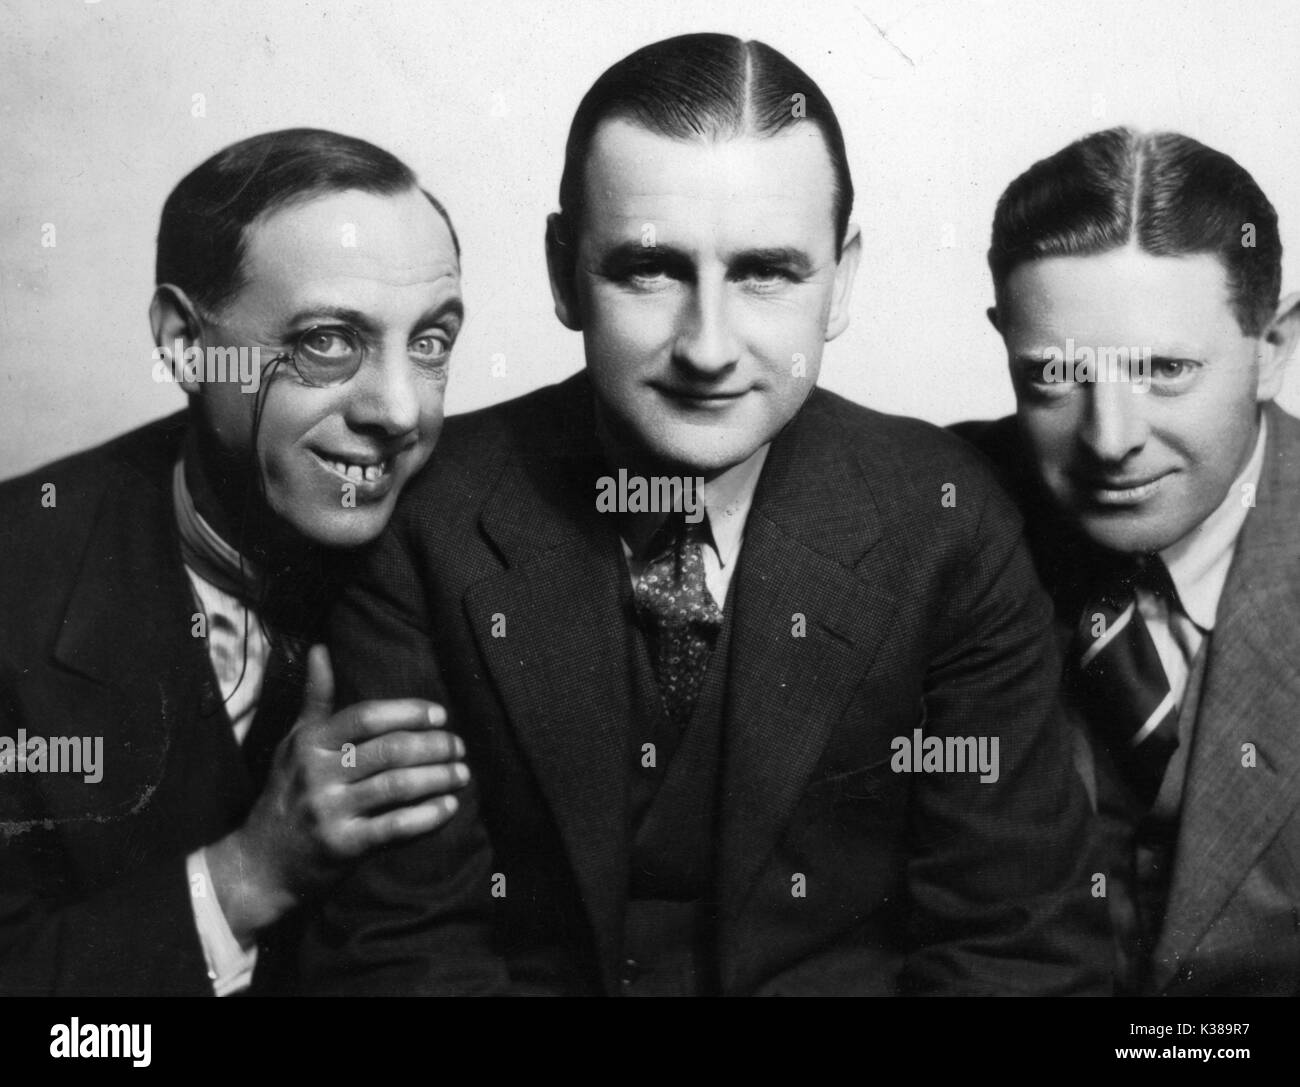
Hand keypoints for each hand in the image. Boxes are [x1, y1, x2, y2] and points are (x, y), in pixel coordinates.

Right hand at [206, 645, 467, 942]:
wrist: (260, 865)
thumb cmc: (286, 794)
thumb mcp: (293, 744)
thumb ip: (316, 698)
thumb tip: (320, 648)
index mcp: (310, 743)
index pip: (367, 716)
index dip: (409, 712)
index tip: (440, 715)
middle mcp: (318, 774)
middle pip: (389, 750)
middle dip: (434, 746)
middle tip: (459, 746)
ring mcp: (330, 811)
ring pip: (397, 786)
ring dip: (438, 778)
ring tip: (462, 773)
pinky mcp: (343, 847)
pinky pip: (395, 827)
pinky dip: (427, 816)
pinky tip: (448, 807)